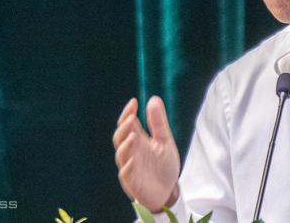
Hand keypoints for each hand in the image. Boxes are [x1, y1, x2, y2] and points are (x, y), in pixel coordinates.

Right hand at [113, 96, 180, 212]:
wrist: (168, 190)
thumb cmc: (163, 165)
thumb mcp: (164, 141)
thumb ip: (158, 123)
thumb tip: (153, 98)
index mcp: (137, 140)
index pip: (128, 124)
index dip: (128, 113)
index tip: (133, 102)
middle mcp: (131, 151)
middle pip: (120, 137)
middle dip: (124, 128)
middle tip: (131, 118)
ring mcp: (130, 166)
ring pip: (122, 155)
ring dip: (126, 145)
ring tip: (133, 136)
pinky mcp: (132, 182)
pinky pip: (126, 174)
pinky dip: (127, 167)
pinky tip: (131, 161)